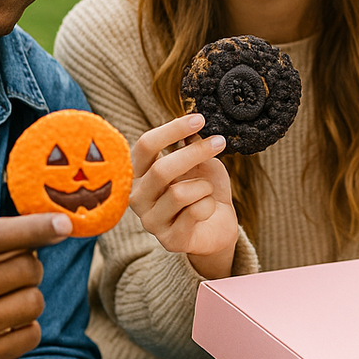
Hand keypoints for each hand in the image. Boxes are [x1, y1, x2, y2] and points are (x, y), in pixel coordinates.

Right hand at [0, 213, 72, 358]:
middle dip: (32, 267)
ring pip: (31, 303)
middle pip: (21, 269)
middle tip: (21, 273)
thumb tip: (55, 226)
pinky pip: (29, 336)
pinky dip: (29, 326)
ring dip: (33, 296)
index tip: (65, 223)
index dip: (31, 228)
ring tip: (12, 299)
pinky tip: (8, 325)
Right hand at [129, 115, 237, 278]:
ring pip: (180, 193)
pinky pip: (195, 213)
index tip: (199, 119)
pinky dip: (209, 205)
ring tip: (207, 190)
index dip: (172, 130)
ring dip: (203, 186)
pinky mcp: (170, 239)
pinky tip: (208, 210)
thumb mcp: (200, 163)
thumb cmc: (204, 191)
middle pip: (161, 168)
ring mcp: (151, 221)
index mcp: (140, 173)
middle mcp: (138, 197)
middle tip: (219, 141)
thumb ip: (191, 146)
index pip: (145, 146)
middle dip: (194, 152)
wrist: (218, 227)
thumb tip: (191, 125)